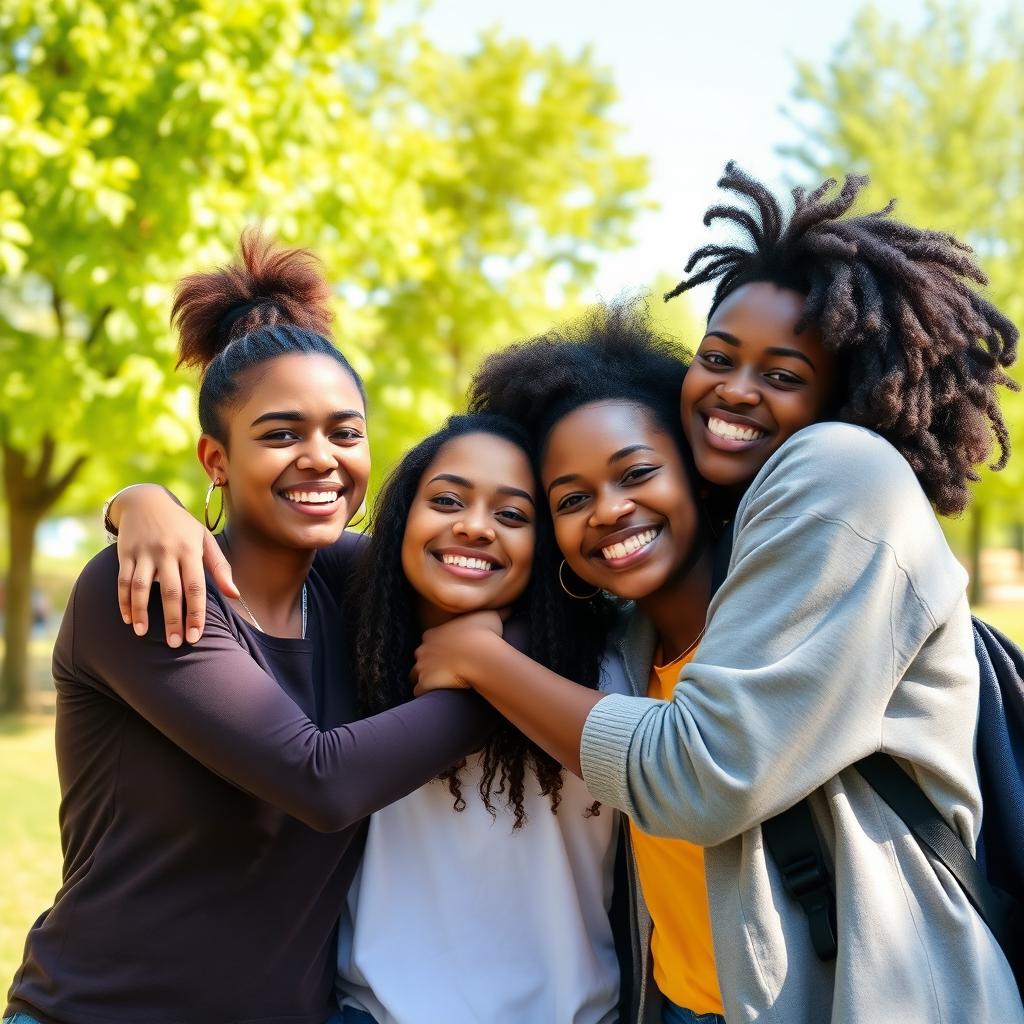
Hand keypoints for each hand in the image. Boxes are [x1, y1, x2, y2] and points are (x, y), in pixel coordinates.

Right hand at [111, 485, 237, 645]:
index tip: (195, 636)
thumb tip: (235, 595)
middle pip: (171, 591)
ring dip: (142, 612)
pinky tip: (128, 619)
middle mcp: (167, 551)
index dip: (196, 613)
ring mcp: (144, 552)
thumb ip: (220, 567)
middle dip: (173, 620)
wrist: (146, 501)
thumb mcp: (204, 539)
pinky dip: (124, 601)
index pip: (196, 587)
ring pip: (141, 587)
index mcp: (190, 550)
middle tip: (174, 644)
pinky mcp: (125, 553)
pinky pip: (123, 581)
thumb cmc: (181, 526)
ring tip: (143, 634)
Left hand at [411, 610, 504, 695]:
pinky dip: (426, 693)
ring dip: (424, 679)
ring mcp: (422, 666)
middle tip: (445, 670)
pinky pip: (419, 691)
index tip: (450, 653)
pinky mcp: (425, 682)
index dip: (438, 647)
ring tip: (438, 684)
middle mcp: (424, 649)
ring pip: (414, 675)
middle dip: (429, 663)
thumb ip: (496, 612)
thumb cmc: (484, 635)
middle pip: (420, 657)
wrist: (479, 655)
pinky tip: (436, 695)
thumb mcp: (491, 617)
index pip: (428, 640)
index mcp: (434, 633)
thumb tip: (508, 607)